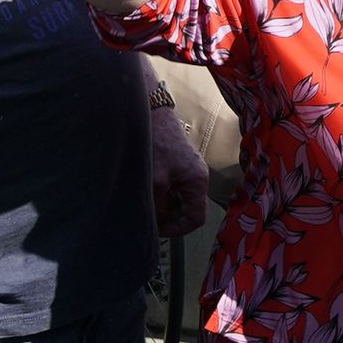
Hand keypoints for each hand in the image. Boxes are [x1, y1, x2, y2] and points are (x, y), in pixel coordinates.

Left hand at [145, 101, 210, 239]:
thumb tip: (154, 220)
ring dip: (162, 205)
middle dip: (168, 217)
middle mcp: (197, 177)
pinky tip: (145, 190)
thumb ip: (157, 204)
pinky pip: (172, 188)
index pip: (196, 218)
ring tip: (144, 202)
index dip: (178, 229)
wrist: (150, 112)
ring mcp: (187, 170)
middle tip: (148, 217)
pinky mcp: (177, 164)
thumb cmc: (157, 143)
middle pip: (187, 210)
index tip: (158, 230)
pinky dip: (160, 193)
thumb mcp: (155, 179)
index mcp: (197, 181)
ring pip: (178, 199)